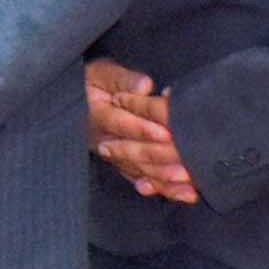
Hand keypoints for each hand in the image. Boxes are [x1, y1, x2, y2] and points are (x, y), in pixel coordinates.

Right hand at [86, 57, 196, 205]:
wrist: (79, 101)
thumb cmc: (94, 83)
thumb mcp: (102, 73)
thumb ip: (123, 79)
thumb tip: (145, 86)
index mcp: (95, 115)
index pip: (118, 124)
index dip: (142, 129)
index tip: (164, 133)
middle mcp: (103, 141)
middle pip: (132, 153)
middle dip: (160, 159)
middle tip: (186, 165)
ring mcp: (113, 157)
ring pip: (139, 170)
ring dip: (165, 179)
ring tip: (189, 181)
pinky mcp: (123, 166)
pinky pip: (143, 180)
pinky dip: (164, 188)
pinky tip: (183, 194)